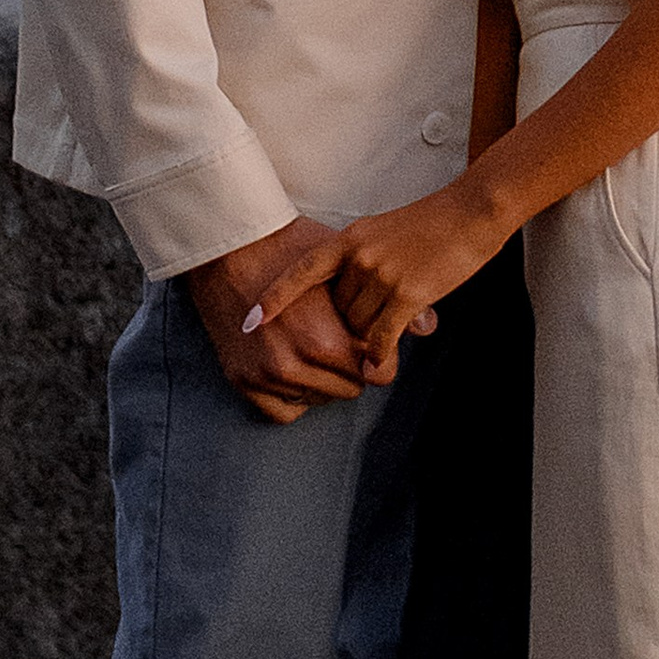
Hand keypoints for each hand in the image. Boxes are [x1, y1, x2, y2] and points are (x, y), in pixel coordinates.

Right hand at [184, 217, 371, 423]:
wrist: (230, 246)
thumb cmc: (291, 248)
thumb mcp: (346, 266)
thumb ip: (388, 301)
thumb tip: (428, 327)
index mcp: (325, 340)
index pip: (378, 376)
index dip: (380, 353)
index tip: (372, 338)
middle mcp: (295, 365)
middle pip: (351, 388)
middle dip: (353, 366)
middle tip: (342, 337)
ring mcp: (266, 376)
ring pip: (319, 399)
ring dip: (324, 379)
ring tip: (317, 344)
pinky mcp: (242, 380)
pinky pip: (283, 412)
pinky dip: (295, 396)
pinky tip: (298, 367)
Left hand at [253, 180, 503, 386]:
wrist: (472, 211)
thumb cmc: (432, 222)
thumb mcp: (382, 232)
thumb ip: (359, 261)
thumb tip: (348, 298)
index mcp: (350, 239)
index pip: (302, 271)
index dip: (274, 298)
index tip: (250, 321)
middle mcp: (360, 258)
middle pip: (338, 311)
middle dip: (350, 322)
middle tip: (373, 320)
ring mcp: (383, 276)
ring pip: (359, 326)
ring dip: (370, 334)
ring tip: (393, 323)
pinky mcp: (408, 294)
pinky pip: (382, 337)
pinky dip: (378, 355)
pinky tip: (378, 367)